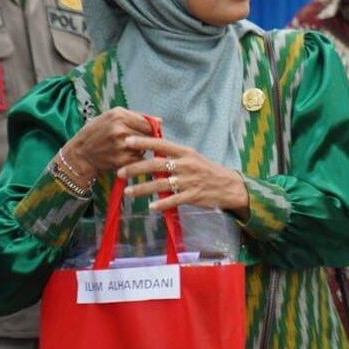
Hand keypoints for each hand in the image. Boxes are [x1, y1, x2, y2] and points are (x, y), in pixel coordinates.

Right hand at [61, 107, 156, 175]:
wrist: (79, 154)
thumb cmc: (96, 133)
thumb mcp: (111, 117)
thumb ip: (136, 117)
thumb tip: (160, 121)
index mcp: (119, 116)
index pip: (148, 123)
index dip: (149, 129)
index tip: (145, 133)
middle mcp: (120, 129)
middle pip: (148, 136)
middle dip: (145, 140)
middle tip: (132, 142)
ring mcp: (121, 145)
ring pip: (144, 148)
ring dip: (140, 150)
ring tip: (125, 149)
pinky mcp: (121, 160)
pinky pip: (138, 159)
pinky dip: (135, 159)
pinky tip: (123, 156)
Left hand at [118, 136, 249, 214]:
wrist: (228, 185)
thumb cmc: (206, 170)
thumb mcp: (192, 158)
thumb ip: (173, 155)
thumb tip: (151, 149)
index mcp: (185, 153)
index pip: (161, 145)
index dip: (143, 143)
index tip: (126, 142)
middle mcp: (186, 165)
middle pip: (156, 165)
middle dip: (136, 168)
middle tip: (119, 172)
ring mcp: (190, 181)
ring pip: (161, 184)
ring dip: (143, 188)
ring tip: (127, 191)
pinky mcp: (194, 195)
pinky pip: (175, 200)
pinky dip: (162, 204)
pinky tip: (151, 207)